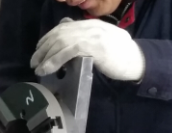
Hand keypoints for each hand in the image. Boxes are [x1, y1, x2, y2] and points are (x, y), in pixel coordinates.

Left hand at [31, 18, 145, 80]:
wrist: (137, 60)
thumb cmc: (120, 55)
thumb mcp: (102, 41)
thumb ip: (87, 37)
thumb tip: (69, 36)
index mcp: (91, 24)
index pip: (63, 27)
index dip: (48, 38)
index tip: (39, 49)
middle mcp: (89, 26)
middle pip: (59, 34)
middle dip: (43, 48)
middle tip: (34, 61)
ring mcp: (91, 35)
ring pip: (61, 42)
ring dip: (45, 56)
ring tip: (37, 68)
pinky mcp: (93, 47)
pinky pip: (68, 51)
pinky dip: (54, 60)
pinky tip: (46, 69)